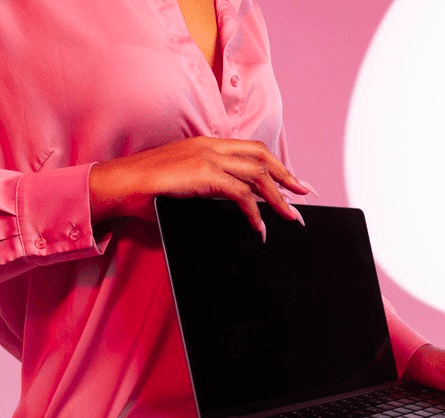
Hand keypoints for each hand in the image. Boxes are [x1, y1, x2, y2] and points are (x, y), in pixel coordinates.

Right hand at [89, 136, 310, 235]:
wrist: (120, 184)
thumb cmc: (146, 191)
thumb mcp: (184, 185)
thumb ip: (207, 189)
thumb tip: (228, 207)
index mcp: (207, 145)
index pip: (251, 150)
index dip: (276, 166)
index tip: (293, 183)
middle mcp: (211, 146)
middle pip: (262, 157)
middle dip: (288, 176)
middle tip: (306, 195)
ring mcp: (207, 158)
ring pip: (257, 174)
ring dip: (278, 197)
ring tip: (291, 217)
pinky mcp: (203, 175)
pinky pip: (240, 195)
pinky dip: (255, 213)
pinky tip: (260, 228)